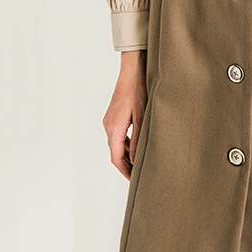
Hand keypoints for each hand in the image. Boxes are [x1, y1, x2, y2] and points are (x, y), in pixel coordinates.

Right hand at [102, 50, 147, 179]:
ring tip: (139, 163)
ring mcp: (109, 120)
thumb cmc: (138, 90)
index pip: (116, 157)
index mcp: (114, 128)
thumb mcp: (142, 116)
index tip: (134, 180)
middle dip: (126, 166)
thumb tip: (135, 158)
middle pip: (115, 153)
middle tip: (139, 175)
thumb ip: (138, 139)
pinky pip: (117, 135)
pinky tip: (136, 146)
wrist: (132, 70)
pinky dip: (125, 144)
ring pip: (116, 144)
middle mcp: (108, 125)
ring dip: (125, 155)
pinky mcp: (113, 115)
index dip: (125, 171)